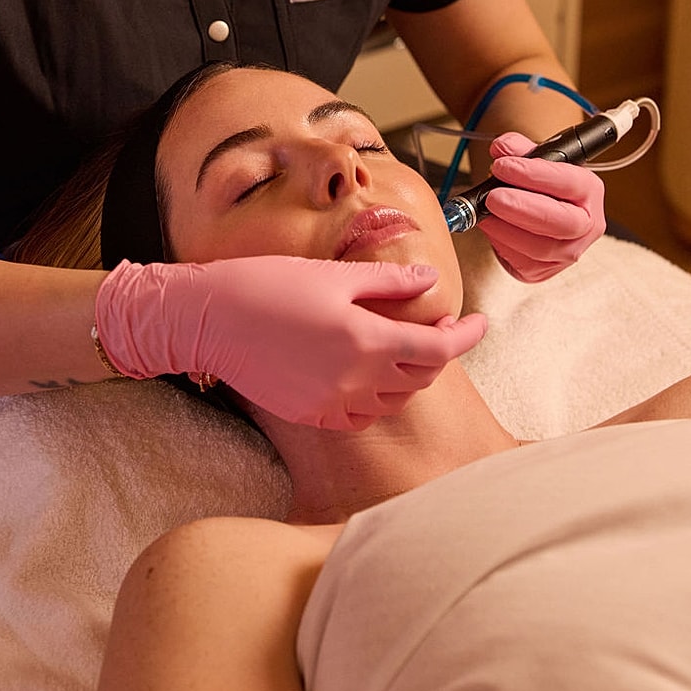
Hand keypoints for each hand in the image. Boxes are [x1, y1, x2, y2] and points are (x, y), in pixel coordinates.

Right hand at [94, 256, 486, 429]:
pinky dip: (377, 396)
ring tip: (402, 345)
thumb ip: (388, 282)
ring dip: (409, 373)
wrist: (211, 320)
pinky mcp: (313, 414)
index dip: (467, 335)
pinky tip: (367, 372)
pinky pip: (362, 414)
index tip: (480, 321)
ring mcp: (334, 402)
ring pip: (395, 397)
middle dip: (437, 350)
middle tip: (437, 324)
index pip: (439, 347)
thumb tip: (430, 281)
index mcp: (367, 339)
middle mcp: (357, 379)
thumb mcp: (334, 275)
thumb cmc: (269, 285)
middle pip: (421, 374)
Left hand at [477, 131, 606, 281]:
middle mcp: (586, 225)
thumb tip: (502, 148)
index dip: (536, 174)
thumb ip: (517, 148)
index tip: (504, 166)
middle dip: (524, 208)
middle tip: (493, 196)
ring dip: (507, 228)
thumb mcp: (532, 159)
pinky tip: (489, 225)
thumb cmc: (538, 184)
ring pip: (541, 248)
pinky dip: (501, 243)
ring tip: (485, 210)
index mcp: (588, 191)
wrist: (535, 212)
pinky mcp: (544, 271)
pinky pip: (523, 263)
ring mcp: (568, 252)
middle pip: (562, 222)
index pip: (570, 183)